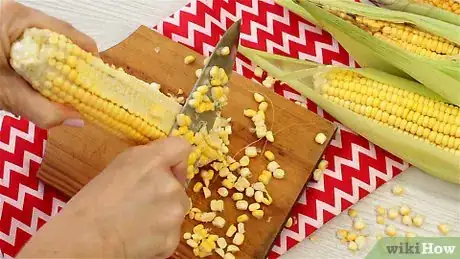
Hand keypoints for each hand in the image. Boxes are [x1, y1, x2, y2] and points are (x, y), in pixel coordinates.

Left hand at [0, 0, 97, 128]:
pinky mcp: (1, 33)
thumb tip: (78, 120)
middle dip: (69, 69)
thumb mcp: (2, 93)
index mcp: (19, 18)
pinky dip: (35, 68)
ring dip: (52, 71)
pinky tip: (30, 85)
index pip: (71, 35)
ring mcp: (7, 22)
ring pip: (45, 46)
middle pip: (60, 40)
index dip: (88, 61)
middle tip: (72, 94)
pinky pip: (30, 48)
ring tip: (50, 93)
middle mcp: (16, 14)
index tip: (95, 85)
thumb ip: (40, 108)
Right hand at [17, 137, 191, 257]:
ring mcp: (174, 213)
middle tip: (140, 202)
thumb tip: (165, 164)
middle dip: (165, 191)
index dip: (175, 159)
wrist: (85, 241)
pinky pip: (171, 232)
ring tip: (138, 220)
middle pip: (179, 184)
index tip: (167, 167)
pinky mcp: (172, 238)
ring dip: (164, 213)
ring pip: (177, 208)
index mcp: (152, 161)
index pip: (181, 148)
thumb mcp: (118, 166)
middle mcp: (169, 185)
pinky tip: (139, 236)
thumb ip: (147, 160)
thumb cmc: (92, 203)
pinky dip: (159, 235)